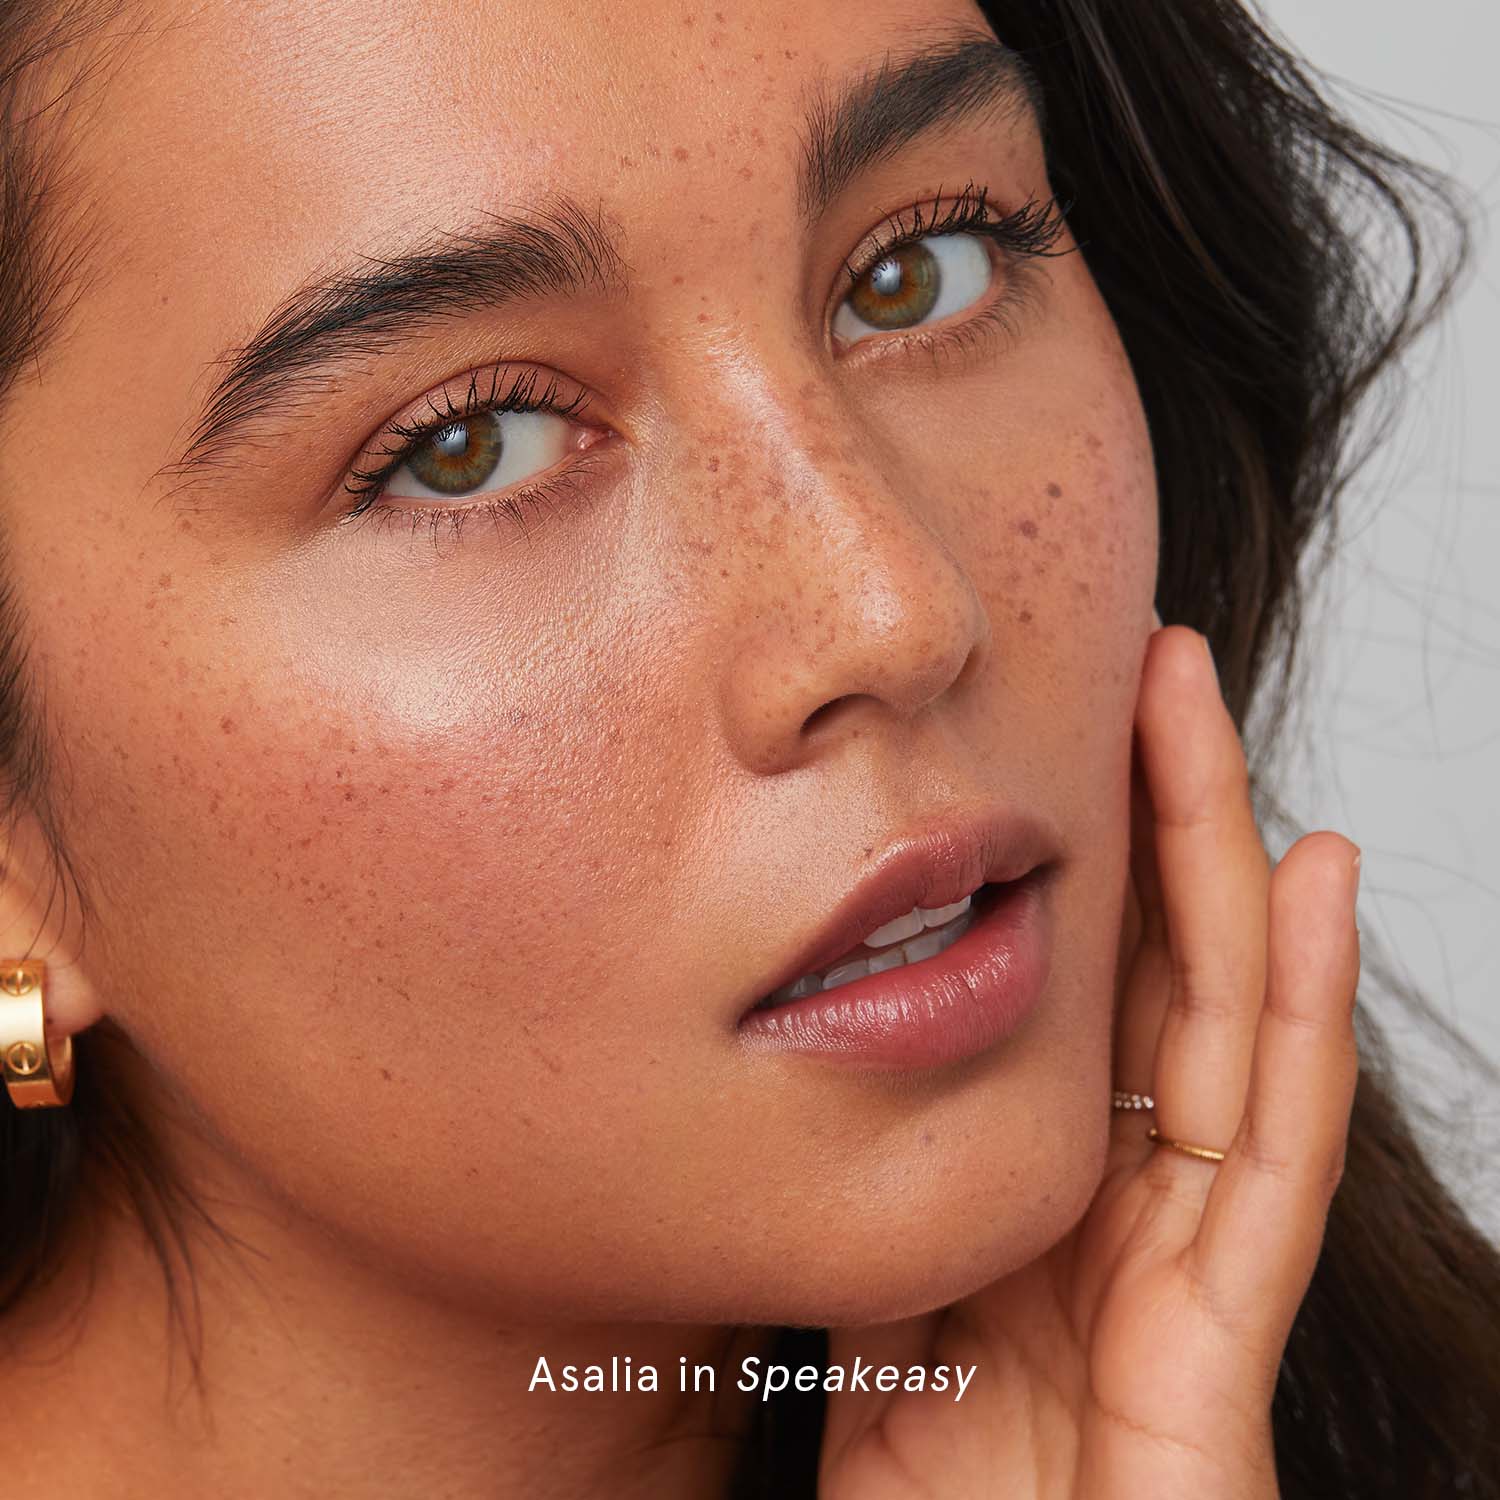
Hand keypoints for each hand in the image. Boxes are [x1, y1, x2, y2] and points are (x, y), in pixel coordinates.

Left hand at [817, 624, 1362, 1498]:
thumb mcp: (864, 1302)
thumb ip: (873, 1181)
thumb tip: (823, 1045)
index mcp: (1036, 1197)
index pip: (1068, 998)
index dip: (1072, 866)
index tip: (1038, 733)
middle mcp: (1121, 1207)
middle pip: (1147, 975)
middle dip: (1147, 815)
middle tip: (1130, 664)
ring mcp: (1184, 1263)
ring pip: (1217, 1016)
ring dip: (1216, 851)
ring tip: (1194, 704)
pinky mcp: (1221, 1334)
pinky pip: (1268, 1144)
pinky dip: (1297, 1002)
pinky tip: (1310, 873)